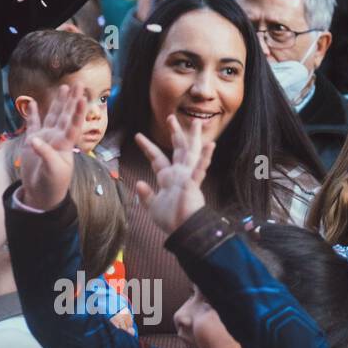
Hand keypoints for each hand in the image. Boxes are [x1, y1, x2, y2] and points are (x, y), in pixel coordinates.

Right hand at [17, 83, 85, 209]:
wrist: (42, 193)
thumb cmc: (52, 184)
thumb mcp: (52, 171)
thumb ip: (45, 154)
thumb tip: (34, 140)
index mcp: (65, 145)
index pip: (73, 125)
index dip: (77, 111)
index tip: (82, 97)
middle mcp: (57, 138)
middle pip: (65, 115)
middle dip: (72, 100)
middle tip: (79, 84)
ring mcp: (45, 139)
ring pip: (52, 116)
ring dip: (58, 102)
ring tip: (64, 88)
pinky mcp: (32, 142)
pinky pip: (32, 124)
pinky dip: (32, 114)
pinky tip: (31, 103)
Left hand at [133, 115, 214, 233]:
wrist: (183, 231)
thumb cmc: (171, 220)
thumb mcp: (152, 206)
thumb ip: (145, 195)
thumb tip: (138, 183)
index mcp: (168, 178)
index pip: (157, 158)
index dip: (148, 146)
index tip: (137, 135)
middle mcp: (179, 174)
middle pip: (177, 149)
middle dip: (174, 132)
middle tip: (170, 116)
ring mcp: (187, 177)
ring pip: (191, 153)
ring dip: (193, 137)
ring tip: (196, 122)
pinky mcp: (193, 184)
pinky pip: (199, 169)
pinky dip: (204, 158)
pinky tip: (211, 146)